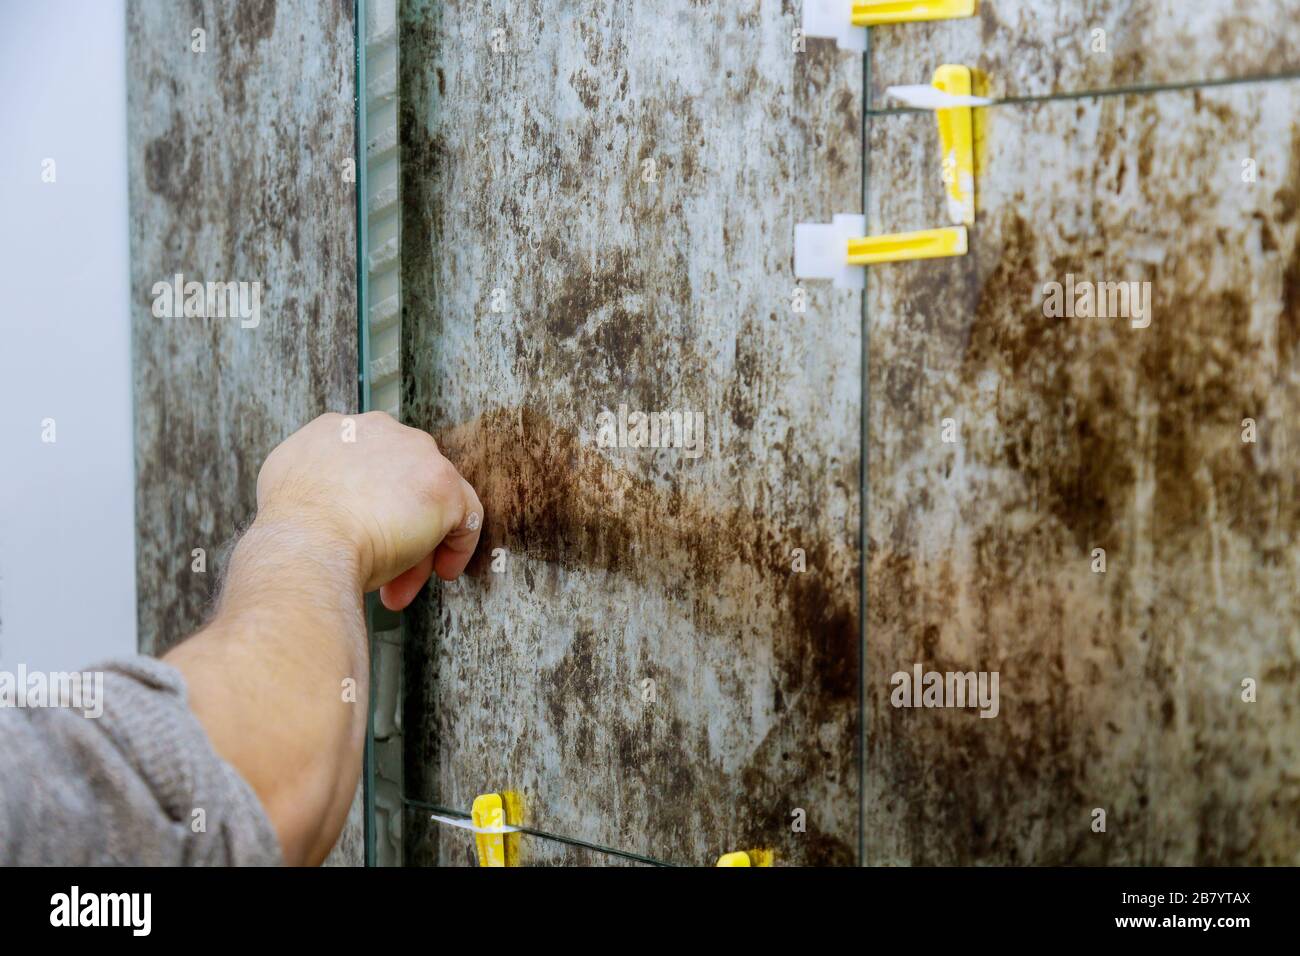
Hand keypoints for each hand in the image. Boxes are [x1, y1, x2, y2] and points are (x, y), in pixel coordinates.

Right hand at [254, 411, 482, 609]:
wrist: (306, 543)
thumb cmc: (294, 535)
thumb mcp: (293, 492)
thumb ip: (318, 486)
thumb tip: (333, 505)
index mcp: (337, 430)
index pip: (367, 467)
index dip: (366, 507)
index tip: (357, 538)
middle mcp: (378, 430)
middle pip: (400, 483)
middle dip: (391, 529)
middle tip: (381, 572)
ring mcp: (414, 453)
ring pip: (430, 501)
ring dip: (417, 545)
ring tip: (398, 587)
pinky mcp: (443, 485)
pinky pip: (465, 517)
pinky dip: (457, 546)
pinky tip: (441, 571)